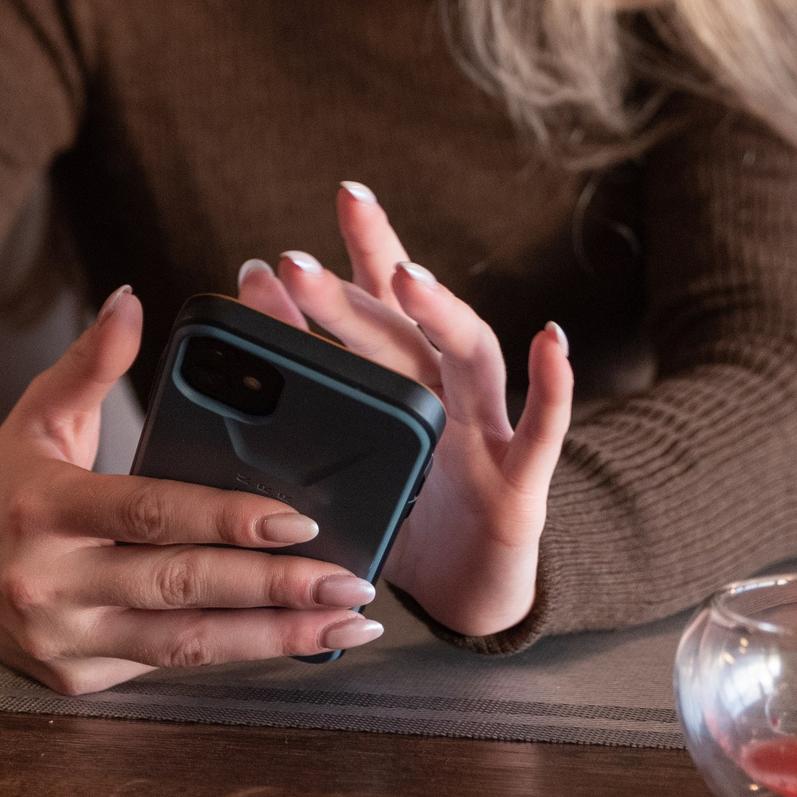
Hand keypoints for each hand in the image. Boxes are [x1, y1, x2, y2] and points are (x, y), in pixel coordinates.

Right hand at [0, 285, 385, 693]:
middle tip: (352, 579)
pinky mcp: (78, 680)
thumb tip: (131, 300)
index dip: (228, 518)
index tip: (300, 519)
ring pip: (187, 646)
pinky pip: (169, 666)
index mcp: (47, 508)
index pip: (151, 513)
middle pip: (181, 588)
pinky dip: (236, 654)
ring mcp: (65, 640)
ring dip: (276, 639)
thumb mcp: (36, 413)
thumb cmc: (3, 483)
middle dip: (275, 588)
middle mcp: (53, 582)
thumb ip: (90, 362)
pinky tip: (294, 640)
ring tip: (348, 622)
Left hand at [237, 181, 573, 637]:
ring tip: (408, 279)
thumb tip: (241, 358)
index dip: (363, 249)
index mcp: (399, 387)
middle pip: (401, 329)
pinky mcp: (521, 487)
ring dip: (441, 314)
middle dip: (351, 290)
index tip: (331, 204)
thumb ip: (305, 410)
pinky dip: (554, 383)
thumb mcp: (347, 467)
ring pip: (471, 358)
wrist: (470, 593)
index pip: (376, 304)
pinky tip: (549, 340)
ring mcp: (487, 434)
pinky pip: (544, 430)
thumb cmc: (406, 521)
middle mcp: (444, 395)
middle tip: (293, 264)